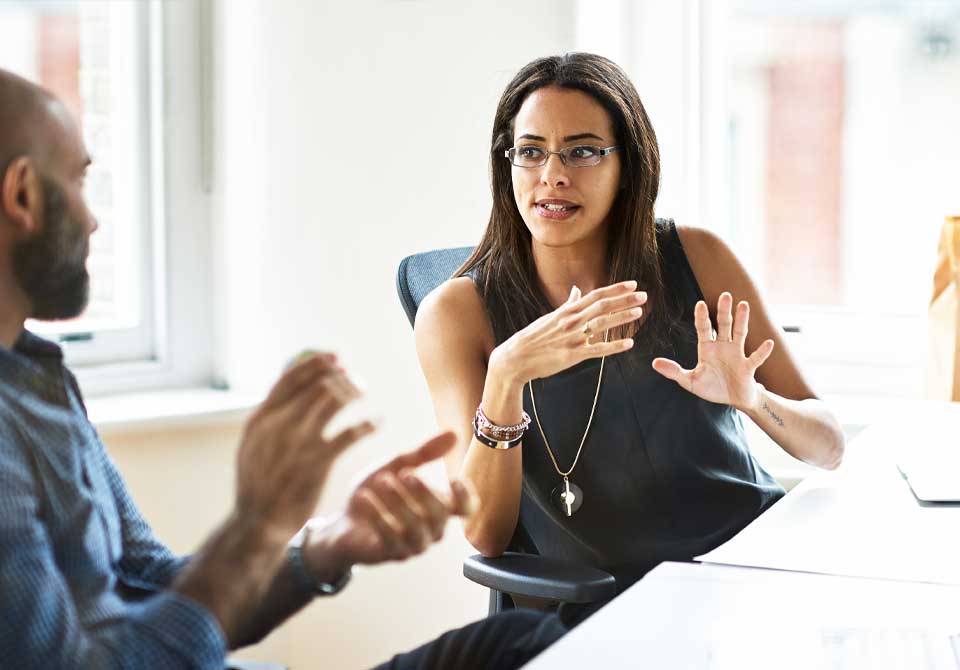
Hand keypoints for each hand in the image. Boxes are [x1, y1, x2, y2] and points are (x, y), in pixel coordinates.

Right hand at [234, 353, 374, 540]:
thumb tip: (290, 386)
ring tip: (365, 394)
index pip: (290, 378)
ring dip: (355, 392)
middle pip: (317, 384)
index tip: (335, 356)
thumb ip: (270, 417)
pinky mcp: (318, 462)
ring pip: (335, 401)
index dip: (316, 363)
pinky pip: (351, 433)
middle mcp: (278, 425)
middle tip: (355, 379)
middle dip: (341, 376)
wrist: (257, 523)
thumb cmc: (260, 483)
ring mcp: (298, 443)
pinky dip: (369, 423)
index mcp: (260, 419)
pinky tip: (378, 422)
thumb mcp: (254, 445)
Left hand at [301, 431, 476, 574]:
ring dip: (400, 503)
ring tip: (382, 481)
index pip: (466, 508)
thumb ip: (423, 453)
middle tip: (405, 473)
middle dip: (424, 493)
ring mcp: (414, 544)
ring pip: (417, 529)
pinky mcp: (392, 554)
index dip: (466, 496)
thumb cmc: (376, 492)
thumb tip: (453, 434)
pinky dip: (378, 516)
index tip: (454, 478)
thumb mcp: (396, 465)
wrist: (343, 521)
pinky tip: (364, 498)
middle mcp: (432, 529)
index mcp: (439, 507)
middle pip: (440, 515)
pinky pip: (391, 539)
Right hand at [490, 280, 645, 384]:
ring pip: (601, 325)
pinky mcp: (572, 356)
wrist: (516, 357)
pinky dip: (613, 347)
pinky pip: (597, 350)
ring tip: (638, 313)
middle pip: (602, 306)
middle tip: (643, 296)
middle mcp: (571, 321)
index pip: (595, 295)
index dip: (615, 289)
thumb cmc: (534, 337)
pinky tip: (629, 344)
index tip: (632, 285)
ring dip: (621, 318)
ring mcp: (572, 338)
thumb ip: (568, 304)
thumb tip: (577, 290)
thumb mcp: (550, 317)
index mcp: (567, 311)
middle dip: (624, 300)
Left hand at [651, 292, 773, 411]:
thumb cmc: (713, 387)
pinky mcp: (748, 367)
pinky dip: (762, 351)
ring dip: (742, 320)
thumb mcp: (690, 381)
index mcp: (707, 348)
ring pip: (740, 334)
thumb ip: (674, 372)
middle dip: (724, 311)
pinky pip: (756, 358)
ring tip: (744, 304)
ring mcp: (737, 355)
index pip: (704, 329)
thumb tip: (654, 363)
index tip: (700, 304)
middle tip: (725, 294)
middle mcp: (723, 347)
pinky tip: (768, 343)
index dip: (702, 317)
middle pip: (724, 325)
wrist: (734, 400)